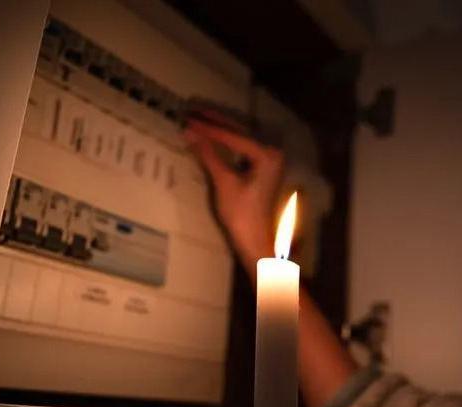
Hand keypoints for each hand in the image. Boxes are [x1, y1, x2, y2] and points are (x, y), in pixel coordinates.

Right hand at [185, 120, 283, 263]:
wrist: (255, 241)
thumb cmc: (242, 214)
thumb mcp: (224, 182)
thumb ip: (208, 154)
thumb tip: (189, 131)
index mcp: (267, 155)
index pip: (234, 135)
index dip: (209, 127)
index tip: (188, 118)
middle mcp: (273, 153)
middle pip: (240, 132)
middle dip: (215, 123)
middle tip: (192, 111)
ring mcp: (270, 161)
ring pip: (241, 139)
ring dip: (220, 130)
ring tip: (198, 119)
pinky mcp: (264, 170)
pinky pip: (243, 149)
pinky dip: (226, 143)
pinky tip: (212, 137)